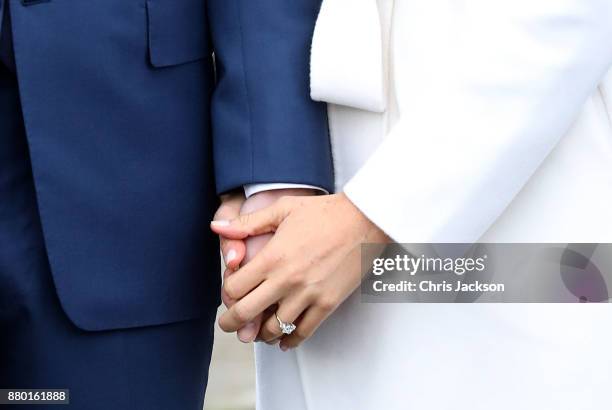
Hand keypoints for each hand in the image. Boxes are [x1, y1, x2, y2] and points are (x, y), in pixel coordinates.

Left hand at [214, 188, 319, 342]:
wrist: (364, 220)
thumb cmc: (325, 212)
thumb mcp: (283, 209)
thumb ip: (247, 223)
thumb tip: (216, 228)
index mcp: (272, 257)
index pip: (235, 288)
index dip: (226, 295)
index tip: (229, 295)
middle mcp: (287, 280)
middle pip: (247, 313)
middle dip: (232, 323)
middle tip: (229, 325)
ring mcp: (308, 295)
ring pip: (274, 328)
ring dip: (261, 333)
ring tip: (257, 331)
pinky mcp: (328, 303)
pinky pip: (303, 332)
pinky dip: (290, 340)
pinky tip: (283, 340)